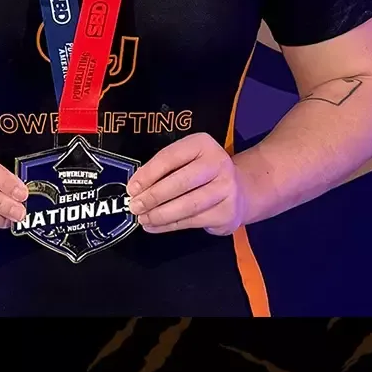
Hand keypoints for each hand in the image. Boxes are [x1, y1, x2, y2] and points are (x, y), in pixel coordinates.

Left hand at [127, 133, 247, 235]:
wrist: (240, 191)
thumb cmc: (202, 174)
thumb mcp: (185, 161)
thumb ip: (163, 170)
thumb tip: (136, 188)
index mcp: (202, 144)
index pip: (170, 157)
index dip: (148, 174)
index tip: (132, 188)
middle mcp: (218, 163)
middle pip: (180, 182)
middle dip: (153, 196)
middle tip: (134, 206)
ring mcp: (226, 189)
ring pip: (187, 205)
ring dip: (160, 214)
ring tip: (143, 219)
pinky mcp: (227, 212)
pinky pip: (193, 221)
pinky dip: (169, 225)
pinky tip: (155, 226)